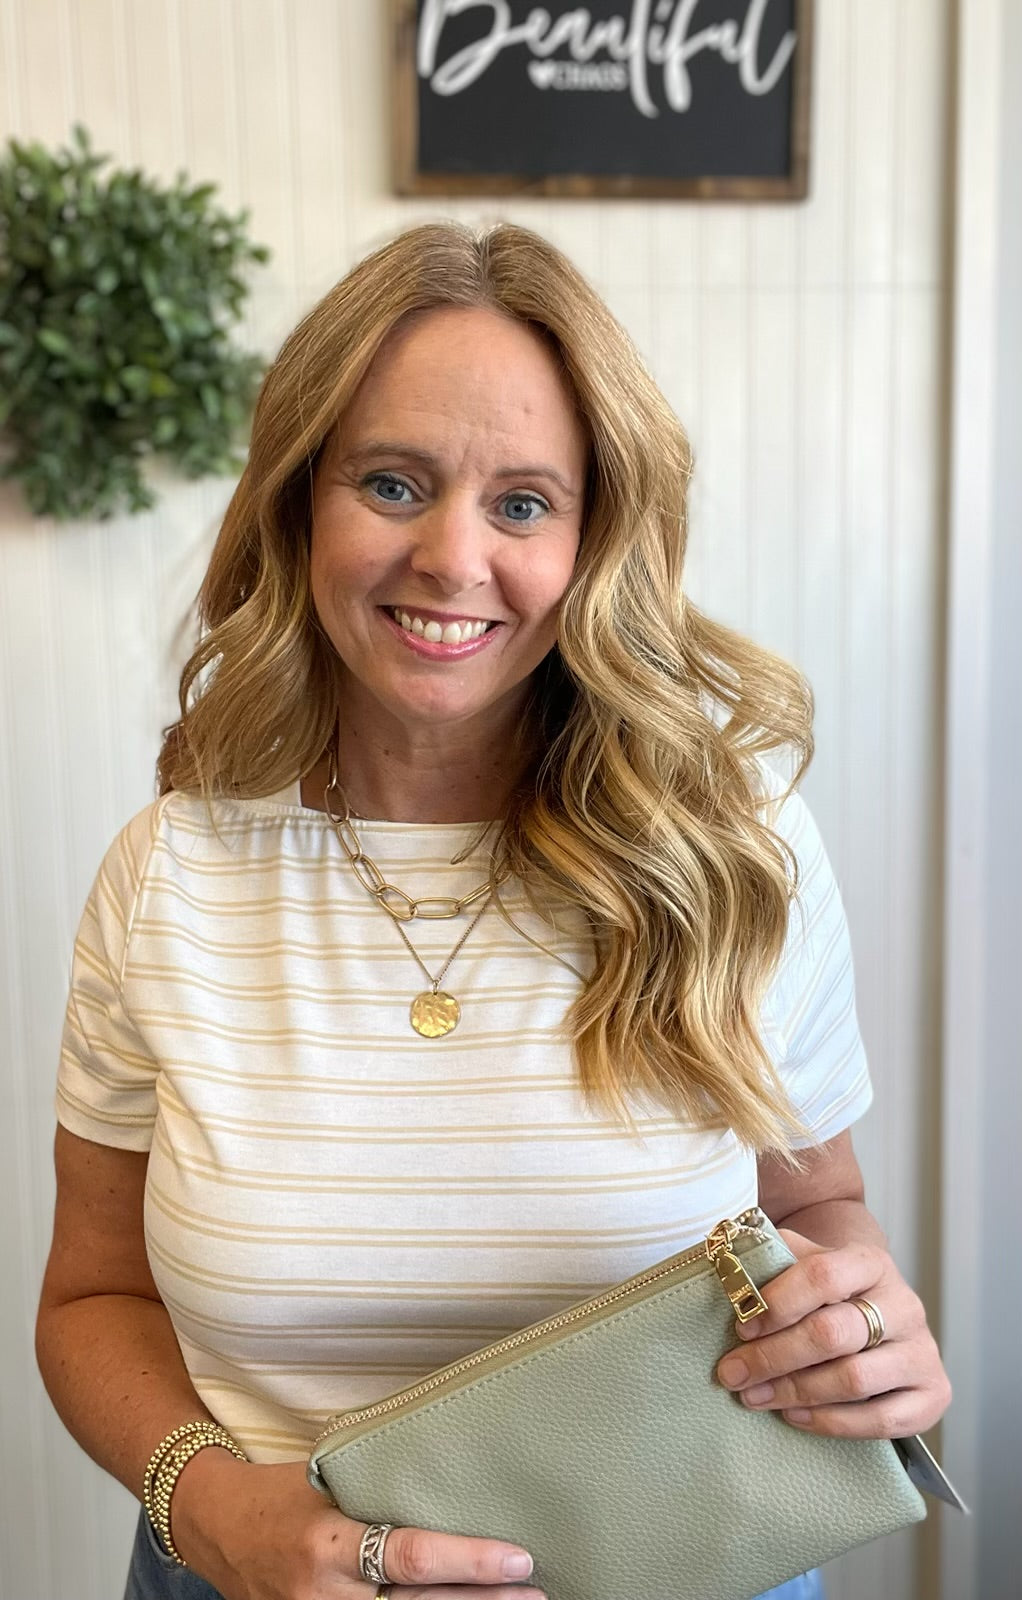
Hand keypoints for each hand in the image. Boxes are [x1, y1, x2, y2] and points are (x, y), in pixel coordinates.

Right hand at [171, 1453, 542, 1599]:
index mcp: (328, 1542)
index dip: (469, 1561)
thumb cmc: (281, 1493)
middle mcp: (327, 1595)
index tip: (518, 1557)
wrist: (218, 1530)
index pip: (411, 1558)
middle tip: (537, 1590)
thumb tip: (455, 1470)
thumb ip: (381, 1488)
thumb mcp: (327, 1479)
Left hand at [715, 1230, 950, 1437]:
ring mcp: (922, 1351)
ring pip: (854, 1379)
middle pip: (834, 1333)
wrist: (875, 1307)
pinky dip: (833, 1423)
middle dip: (774, 1357)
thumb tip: (728, 1267)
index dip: (778, 1303)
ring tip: (754, 1397)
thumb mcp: (804, 1261)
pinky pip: (882, 1420)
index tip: (741, 1327)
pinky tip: (796, 1416)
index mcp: (870, 1263)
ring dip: (795, 1392)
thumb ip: (771, 1259)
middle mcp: (904, 1304)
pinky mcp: (933, 1395)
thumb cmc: (828, 1290)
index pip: (823, 1275)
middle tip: (732, 1373)